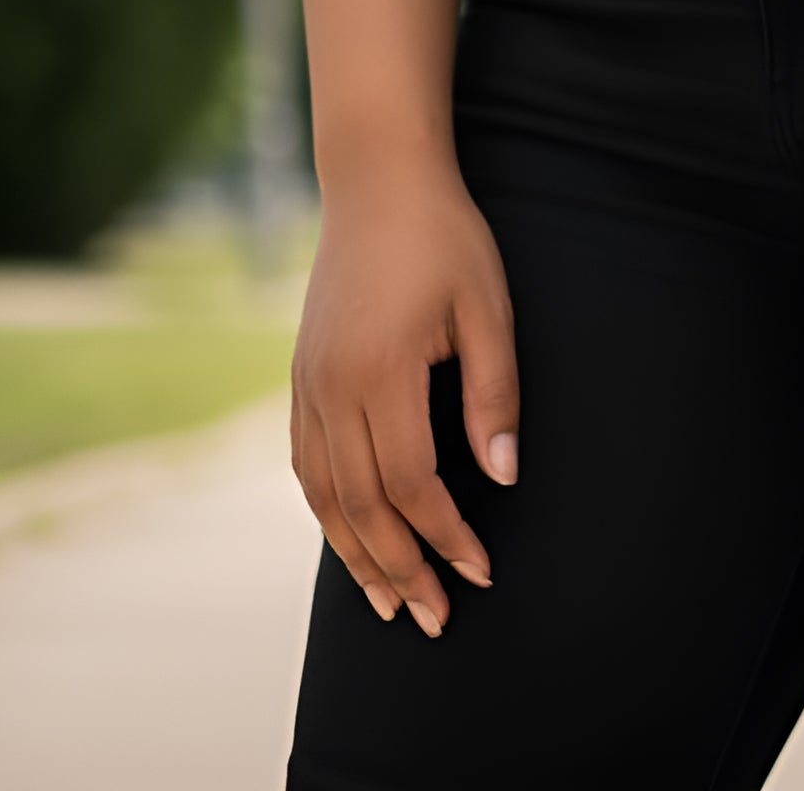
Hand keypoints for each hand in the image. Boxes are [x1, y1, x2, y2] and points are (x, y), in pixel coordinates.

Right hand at [289, 160, 519, 637]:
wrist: (377, 184)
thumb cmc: (445, 240)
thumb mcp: (487, 310)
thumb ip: (494, 396)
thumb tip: (502, 479)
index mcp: (380, 372)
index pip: (412, 483)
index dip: (446, 536)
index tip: (479, 571)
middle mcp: (331, 388)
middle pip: (361, 505)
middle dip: (401, 568)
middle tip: (434, 619)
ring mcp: (307, 384)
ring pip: (324, 495)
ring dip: (357, 555)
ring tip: (388, 603)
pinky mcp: (301, 378)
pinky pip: (306, 464)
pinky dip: (328, 513)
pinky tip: (351, 539)